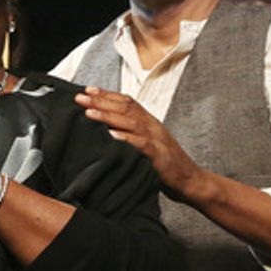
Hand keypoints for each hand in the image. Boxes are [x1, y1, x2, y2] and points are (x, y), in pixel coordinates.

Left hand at [74, 86, 204, 201]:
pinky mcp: (159, 156)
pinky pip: (142, 144)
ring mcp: (157, 140)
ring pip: (131, 122)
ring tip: (89, 113)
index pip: (127, 102)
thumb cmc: (164, 164)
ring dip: (109, 116)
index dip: (107, 94)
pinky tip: (112, 136)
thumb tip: (104, 129)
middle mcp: (152, 126)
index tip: (87, 90)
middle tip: (80, 98)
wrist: (190, 180)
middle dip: (101, 101)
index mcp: (149, 122)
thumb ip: (130, 134)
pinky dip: (127, 139)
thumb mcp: (146, 144)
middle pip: (126, 108)